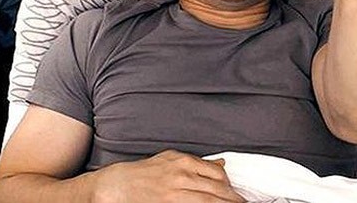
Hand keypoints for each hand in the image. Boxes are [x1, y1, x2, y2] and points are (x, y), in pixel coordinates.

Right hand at [93, 150, 243, 202]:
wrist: (119, 184)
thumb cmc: (146, 171)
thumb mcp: (172, 158)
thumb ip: (198, 162)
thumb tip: (221, 165)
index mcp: (185, 162)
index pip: (218, 176)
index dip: (230, 188)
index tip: (237, 195)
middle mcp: (182, 177)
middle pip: (217, 191)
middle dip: (232, 200)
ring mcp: (175, 193)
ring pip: (208, 202)